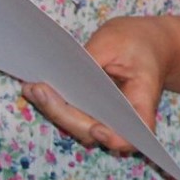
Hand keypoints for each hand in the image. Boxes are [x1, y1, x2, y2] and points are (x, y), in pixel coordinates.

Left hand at [23, 16, 176, 154]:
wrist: (149, 43)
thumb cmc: (137, 41)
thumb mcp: (116, 41)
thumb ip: (92, 59)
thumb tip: (63, 75)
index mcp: (144, 100)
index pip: (134, 134)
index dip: (115, 138)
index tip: (97, 128)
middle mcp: (125, 117)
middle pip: (94, 131)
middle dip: (64, 114)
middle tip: (40, 91)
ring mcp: (107, 117)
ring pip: (78, 127)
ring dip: (53, 110)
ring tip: (31, 88)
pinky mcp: (93, 111)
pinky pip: (73, 114)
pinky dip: (54, 103)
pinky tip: (35, 88)